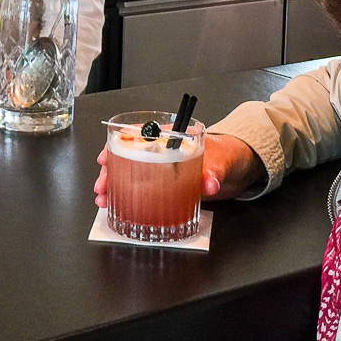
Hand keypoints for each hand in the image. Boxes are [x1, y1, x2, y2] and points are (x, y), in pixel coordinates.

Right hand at [93, 132, 265, 207]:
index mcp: (171, 136)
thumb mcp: (222, 161)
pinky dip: (128, 197)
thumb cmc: (228, 155)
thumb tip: (210, 182)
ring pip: (131, 174)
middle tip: (102, 186)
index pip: (139, 135)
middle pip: (128, 156)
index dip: (118, 144)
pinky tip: (117, 206)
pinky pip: (143, 189)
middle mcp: (162, 150)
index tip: (106, 156)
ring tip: (103, 199)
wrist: (239, 169)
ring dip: (114, 186)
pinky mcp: (166, 185)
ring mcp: (162, 168)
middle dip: (110, 171)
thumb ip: (215, 172)